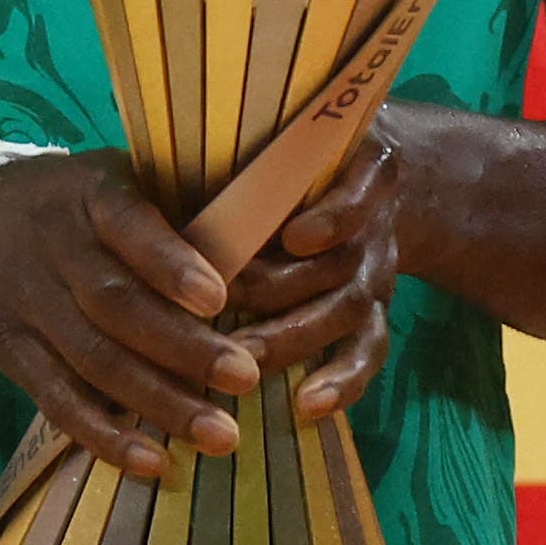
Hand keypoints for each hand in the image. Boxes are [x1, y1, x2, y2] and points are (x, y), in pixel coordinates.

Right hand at [0, 154, 259, 477]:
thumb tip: (273, 255)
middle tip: (246, 379)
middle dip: (183, 349)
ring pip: (92, 359)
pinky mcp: (8, 350)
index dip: (170, 263)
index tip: (219, 297)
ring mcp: (27, 302)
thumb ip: (182, 210)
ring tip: (220, 435)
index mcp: (92, 196)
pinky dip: (105, 435)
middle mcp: (54, 247)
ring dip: (158, 403)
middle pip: (116, 305)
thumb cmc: (77, 202)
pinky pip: (57, 399)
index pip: (129, 226)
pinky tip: (152, 463)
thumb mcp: (120, 179)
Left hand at [228, 124, 404, 422]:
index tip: (294, 236)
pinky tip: (306, 407)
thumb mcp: (291, 137)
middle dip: (283, 288)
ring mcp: (375, 274)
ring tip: (245, 362)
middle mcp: (373, 226)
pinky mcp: (375, 315)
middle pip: (340, 263)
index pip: (359, 192)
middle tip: (226, 303)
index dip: (334, 216)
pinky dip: (343, 383)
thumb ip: (248, 154)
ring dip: (296, 339)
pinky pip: (369, 353)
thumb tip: (170, 172)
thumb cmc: (302, 154)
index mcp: (359, 172)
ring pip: (348, 312)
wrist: (370, 179)